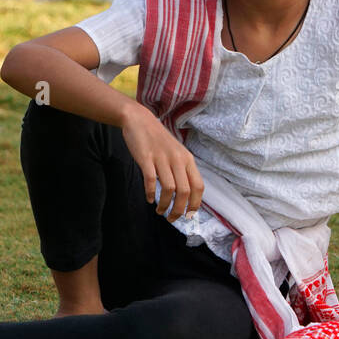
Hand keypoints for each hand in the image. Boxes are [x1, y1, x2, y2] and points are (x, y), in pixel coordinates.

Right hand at [120, 104, 203, 221]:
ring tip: (159, 211)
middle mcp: (177, 159)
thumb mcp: (177, 153)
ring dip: (165, 205)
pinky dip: (150, 193)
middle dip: (179, 210)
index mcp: (187, 160)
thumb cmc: (159, 141)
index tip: (188, 215)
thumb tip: (187, 195)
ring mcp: (162, 158)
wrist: (140, 121)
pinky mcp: (146, 158)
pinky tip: (149, 199)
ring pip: (169, 189)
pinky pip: (150, 180)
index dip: (195, 204)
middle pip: (184, 192)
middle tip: (171, 218)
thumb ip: (182, 170)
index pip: (198, 186)